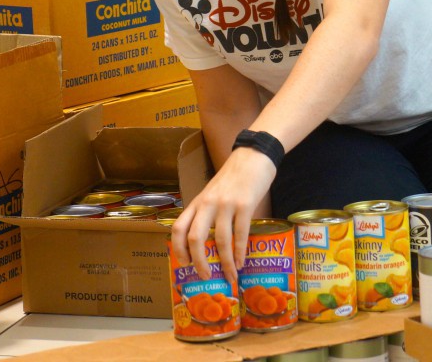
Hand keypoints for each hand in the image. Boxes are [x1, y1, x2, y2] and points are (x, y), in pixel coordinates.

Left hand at [170, 147, 276, 283]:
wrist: (253, 155)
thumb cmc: (233, 177)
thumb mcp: (213, 192)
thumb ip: (207, 212)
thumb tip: (208, 242)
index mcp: (198, 202)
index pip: (178, 228)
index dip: (178, 249)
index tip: (184, 264)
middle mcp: (208, 204)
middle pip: (195, 238)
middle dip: (198, 262)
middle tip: (205, 277)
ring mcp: (226, 204)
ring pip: (220, 240)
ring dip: (225, 262)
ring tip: (231, 276)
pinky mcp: (245, 204)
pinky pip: (241, 234)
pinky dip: (240, 252)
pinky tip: (242, 262)